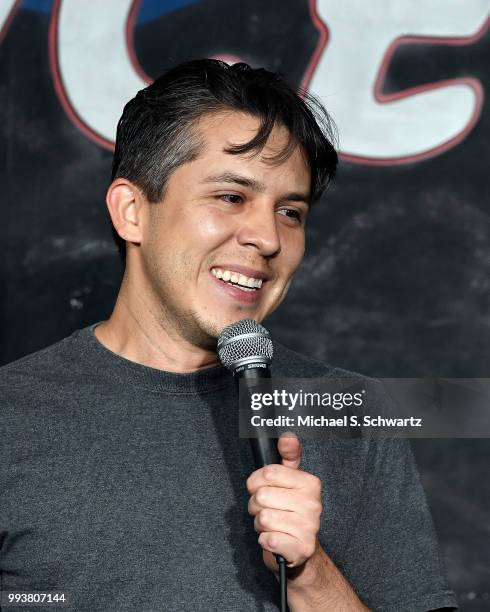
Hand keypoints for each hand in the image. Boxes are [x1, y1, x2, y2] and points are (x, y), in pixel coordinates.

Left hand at [246, 433, 322, 572]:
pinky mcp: (301, 549)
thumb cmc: (290, 511)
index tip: (262, 488)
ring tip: (272, 524)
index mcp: (310, 483)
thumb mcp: (290, 481)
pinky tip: (275, 539)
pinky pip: (268, 539)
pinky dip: (265, 540)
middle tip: (268, 510)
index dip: (256, 482)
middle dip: (256, 506)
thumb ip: (288, 456)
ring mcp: (309, 528)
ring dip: (260, 524)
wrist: (299, 550)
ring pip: (263, 518)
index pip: (268, 473)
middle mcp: (313, 504)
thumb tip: (288, 437)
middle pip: (261, 496)